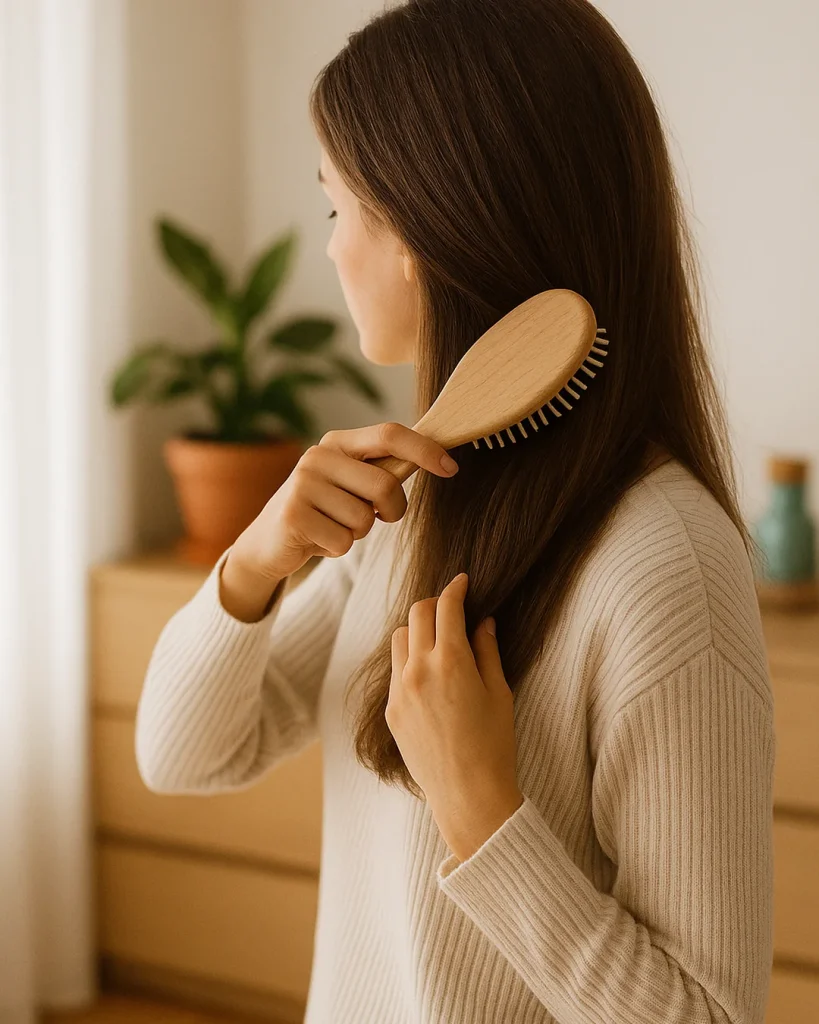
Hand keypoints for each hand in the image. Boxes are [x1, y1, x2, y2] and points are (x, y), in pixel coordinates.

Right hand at [228, 421, 459, 582]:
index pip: (389, 434)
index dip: (425, 449)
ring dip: (359, 533)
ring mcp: (302, 485)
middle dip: (392, 511)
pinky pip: (343, 542)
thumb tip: (438, 457)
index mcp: (337, 442)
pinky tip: (318, 540)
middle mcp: (317, 456)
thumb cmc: (324, 511)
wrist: (269, 542)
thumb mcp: (352, 484)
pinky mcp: (293, 516)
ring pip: (364, 519)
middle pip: (385, 484)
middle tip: (378, 518)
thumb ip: (384, 470)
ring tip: (334, 526)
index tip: (451, 468)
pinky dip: (338, 549)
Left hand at [386, 572, 523, 862]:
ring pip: (399, 637)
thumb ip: (487, 650)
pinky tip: (429, 673)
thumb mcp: (499, 692)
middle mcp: (419, 670)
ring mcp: (400, 690)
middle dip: (434, 603)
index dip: (456, 588)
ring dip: (417, 629)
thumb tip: (482, 620)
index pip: (446, 606)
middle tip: (451, 608)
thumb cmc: (494, 744)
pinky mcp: (391, 711)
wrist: (468, 794)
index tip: (463, 582)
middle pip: (416, 613)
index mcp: (452, 661)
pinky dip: (409, 659)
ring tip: (438, 640)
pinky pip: (395, 670)